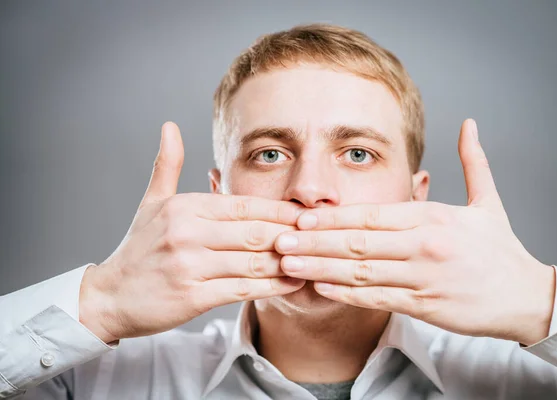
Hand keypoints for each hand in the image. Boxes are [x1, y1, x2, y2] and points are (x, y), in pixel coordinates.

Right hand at [79, 122, 305, 342]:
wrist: (110, 296)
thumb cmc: (138, 249)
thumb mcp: (151, 203)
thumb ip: (167, 165)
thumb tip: (169, 125)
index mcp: (184, 208)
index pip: (244, 205)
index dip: (280, 210)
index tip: (306, 214)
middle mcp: (187, 233)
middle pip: (254, 231)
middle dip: (291, 235)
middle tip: (320, 236)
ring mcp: (190, 266)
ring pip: (253, 261)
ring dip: (288, 262)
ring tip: (315, 260)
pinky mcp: (193, 297)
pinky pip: (243, 289)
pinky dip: (273, 287)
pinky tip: (293, 284)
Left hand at [276, 119, 554, 345]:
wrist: (526, 296)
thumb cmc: (500, 250)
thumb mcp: (489, 202)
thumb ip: (473, 162)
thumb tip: (470, 123)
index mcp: (433, 219)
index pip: (372, 216)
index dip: (333, 218)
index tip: (301, 217)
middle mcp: (424, 247)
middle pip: (358, 243)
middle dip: (314, 242)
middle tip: (278, 240)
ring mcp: (423, 278)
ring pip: (362, 272)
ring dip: (320, 268)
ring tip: (288, 264)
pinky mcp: (425, 306)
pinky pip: (378, 299)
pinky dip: (347, 294)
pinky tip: (321, 289)